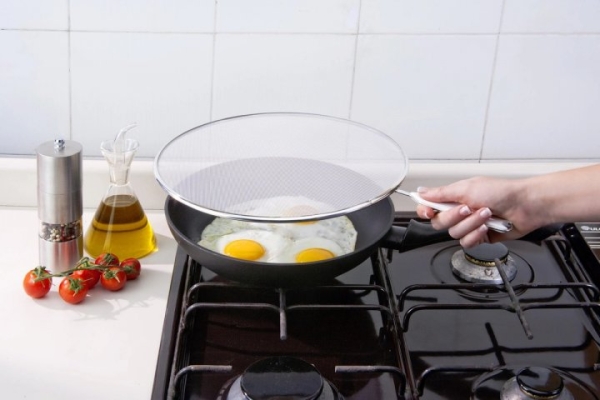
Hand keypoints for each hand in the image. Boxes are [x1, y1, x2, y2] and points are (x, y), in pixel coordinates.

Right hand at [414, 177, 534, 247]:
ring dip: (471, 224)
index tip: (429, 212)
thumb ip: (440, 194)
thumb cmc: (501, 192)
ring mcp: (469, 226)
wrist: (524, 206)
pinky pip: (467, 243)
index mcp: (453, 198)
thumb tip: (421, 192)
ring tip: (486, 214)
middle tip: (468, 208)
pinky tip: (487, 227)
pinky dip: (476, 235)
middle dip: (454, 217)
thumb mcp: (466, 188)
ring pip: (454, 234)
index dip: (425, 211)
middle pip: (440, 223)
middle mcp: (459, 212)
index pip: (429, 207)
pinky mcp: (479, 238)